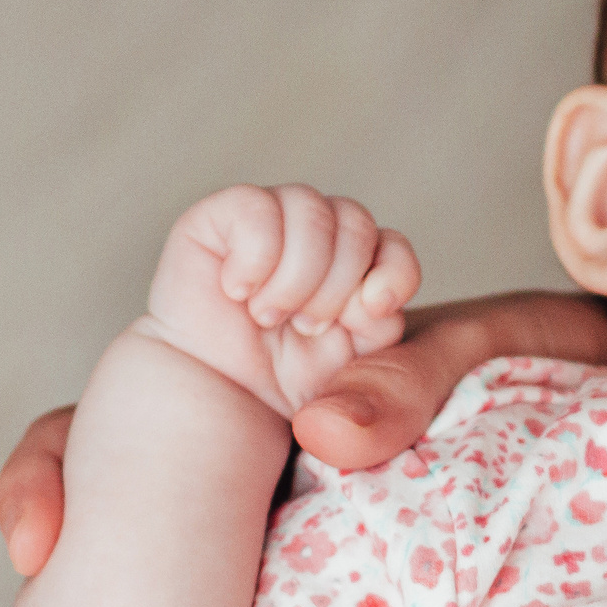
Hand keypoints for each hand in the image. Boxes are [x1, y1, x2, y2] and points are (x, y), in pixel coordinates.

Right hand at [0, 290, 606, 606]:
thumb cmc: (565, 366)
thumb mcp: (496, 346)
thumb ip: (418, 369)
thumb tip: (326, 437)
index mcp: (265, 393)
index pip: (117, 419)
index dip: (56, 471)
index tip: (43, 546)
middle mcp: (252, 476)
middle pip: (100, 528)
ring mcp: (289, 552)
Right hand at [139, 184, 420, 417]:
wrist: (212, 399)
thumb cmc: (282, 385)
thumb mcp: (352, 369)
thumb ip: (382, 329)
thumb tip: (376, 300)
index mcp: (357, 266)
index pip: (394, 244)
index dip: (394, 273)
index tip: (370, 315)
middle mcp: (318, 236)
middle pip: (356, 221)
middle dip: (336, 285)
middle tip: (305, 327)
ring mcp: (272, 220)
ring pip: (310, 208)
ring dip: (296, 275)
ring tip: (267, 315)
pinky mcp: (222, 217)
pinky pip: (256, 207)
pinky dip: (254, 257)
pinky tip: (237, 291)